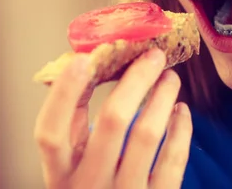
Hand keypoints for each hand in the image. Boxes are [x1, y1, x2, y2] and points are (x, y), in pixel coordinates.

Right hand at [34, 48, 192, 187]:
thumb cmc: (92, 186)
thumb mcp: (70, 164)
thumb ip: (71, 122)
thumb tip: (86, 66)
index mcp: (60, 176)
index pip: (51, 133)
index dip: (63, 94)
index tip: (83, 59)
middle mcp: (89, 187)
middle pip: (112, 122)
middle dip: (136, 80)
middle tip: (153, 56)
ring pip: (147, 135)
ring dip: (163, 97)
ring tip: (169, 78)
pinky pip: (174, 159)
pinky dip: (181, 128)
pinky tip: (180, 109)